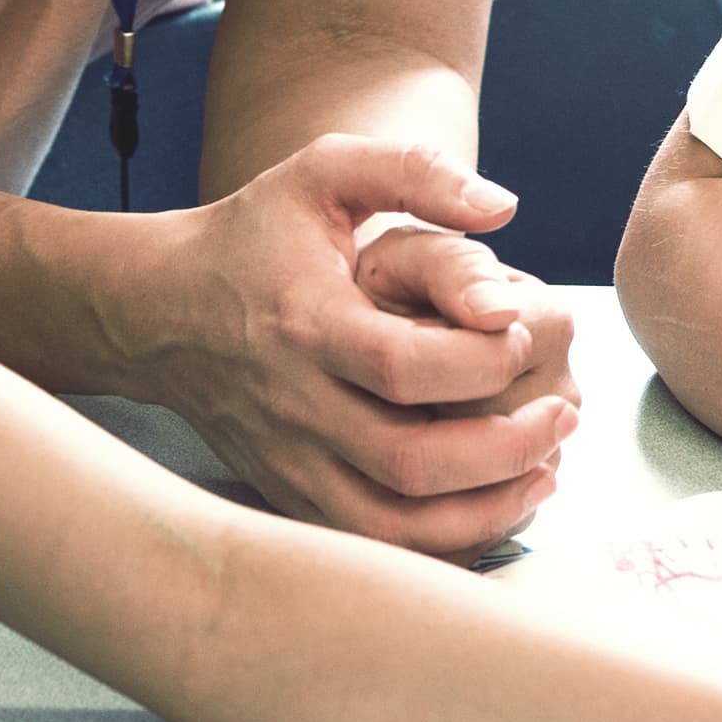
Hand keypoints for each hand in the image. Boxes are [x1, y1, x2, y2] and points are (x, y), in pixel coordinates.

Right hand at [134, 136, 578, 558]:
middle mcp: (295, 405)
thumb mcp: (325, 174)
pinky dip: (444, 543)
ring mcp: (291, 462)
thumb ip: (416, 174)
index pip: (402, 365)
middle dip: (505, 447)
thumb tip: (505, 208)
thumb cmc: (255, 236)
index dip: (480, 360)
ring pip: (395, 525)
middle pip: (409, 460)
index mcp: (307, 324)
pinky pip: (374, 547)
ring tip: (547, 471)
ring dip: (486, 510)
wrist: (160, 311)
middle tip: (562, 412)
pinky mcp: (292, 495)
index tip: (524, 331)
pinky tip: (495, 505)